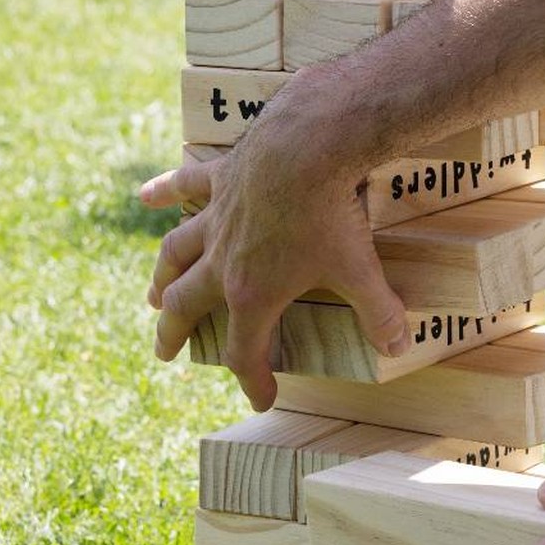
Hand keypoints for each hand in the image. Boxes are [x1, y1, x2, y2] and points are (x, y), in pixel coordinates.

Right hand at [141, 70, 409, 409]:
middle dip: (175, 335)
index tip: (262, 399)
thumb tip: (398, 348)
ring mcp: (216, 219)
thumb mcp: (362, 270)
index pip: (243, 352)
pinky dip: (163, 191)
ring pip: (175, 255)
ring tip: (153, 297)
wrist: (310, 145)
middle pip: (187, 307)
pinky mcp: (219, 179)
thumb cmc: (333, 213)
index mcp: (253, 294)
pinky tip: (146, 197)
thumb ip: (379, 314)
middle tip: (164, 354)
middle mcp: (222, 262)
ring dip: (162, 279)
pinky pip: (183, 187)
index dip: (252, 380)